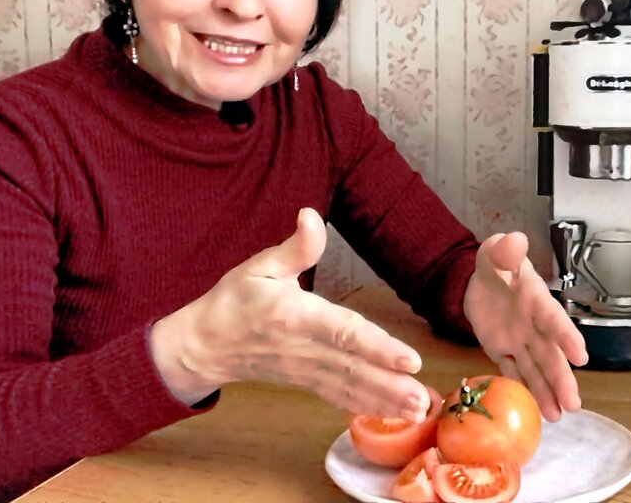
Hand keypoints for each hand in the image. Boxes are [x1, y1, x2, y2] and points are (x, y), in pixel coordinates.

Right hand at [149, 208, 431, 420]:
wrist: (205, 344)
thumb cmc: (234, 301)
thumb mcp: (260, 266)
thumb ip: (295, 247)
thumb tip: (312, 215)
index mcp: (295, 316)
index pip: (343, 333)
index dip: (377, 348)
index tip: (409, 360)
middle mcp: (304, 348)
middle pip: (354, 368)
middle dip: (392, 384)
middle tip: (425, 399)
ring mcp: (306, 370)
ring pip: (351, 387)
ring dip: (387, 401)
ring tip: (421, 411)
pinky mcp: (307, 382)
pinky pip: (340, 396)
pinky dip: (368, 406)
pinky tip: (395, 414)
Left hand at [463, 232, 589, 421]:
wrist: (479, 280)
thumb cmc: (496, 263)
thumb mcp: (495, 252)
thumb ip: (504, 250)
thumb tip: (515, 239)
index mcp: (536, 301)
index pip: (553, 320)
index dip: (567, 337)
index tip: (582, 357)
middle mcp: (533, 325)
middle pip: (550, 355)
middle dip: (561, 379)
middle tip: (574, 405)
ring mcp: (520, 341)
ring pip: (536, 370)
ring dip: (547, 392)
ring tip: (559, 417)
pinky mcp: (503, 351)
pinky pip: (514, 372)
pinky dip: (524, 389)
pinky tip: (538, 410)